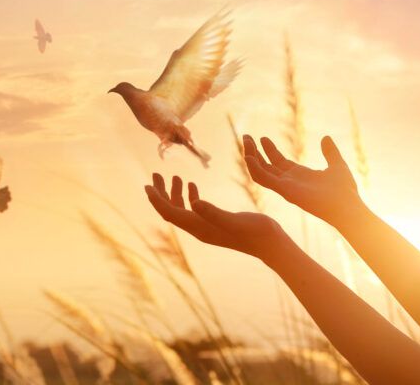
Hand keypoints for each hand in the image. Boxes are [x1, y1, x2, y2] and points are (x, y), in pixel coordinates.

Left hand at [144, 174, 292, 259]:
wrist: (271, 244)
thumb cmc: (256, 232)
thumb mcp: (234, 219)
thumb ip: (213, 212)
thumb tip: (193, 203)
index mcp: (200, 228)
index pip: (170, 214)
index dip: (157, 200)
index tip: (147, 184)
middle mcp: (199, 229)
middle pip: (171, 211)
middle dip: (161, 193)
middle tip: (155, 174)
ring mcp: (207, 227)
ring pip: (182, 210)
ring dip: (175, 193)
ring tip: (174, 176)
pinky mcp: (216, 223)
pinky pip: (195, 210)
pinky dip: (190, 196)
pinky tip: (191, 185)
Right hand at [243, 135, 361, 228]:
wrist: (347, 205)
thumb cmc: (345, 191)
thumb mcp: (337, 165)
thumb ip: (330, 152)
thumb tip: (326, 138)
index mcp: (299, 176)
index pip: (278, 162)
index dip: (269, 150)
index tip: (262, 138)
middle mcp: (289, 182)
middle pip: (265, 165)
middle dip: (255, 151)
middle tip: (246, 137)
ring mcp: (285, 187)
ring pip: (260, 171)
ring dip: (251, 157)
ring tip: (245, 141)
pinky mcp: (284, 190)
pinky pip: (264, 179)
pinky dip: (254, 168)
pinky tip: (249, 157)